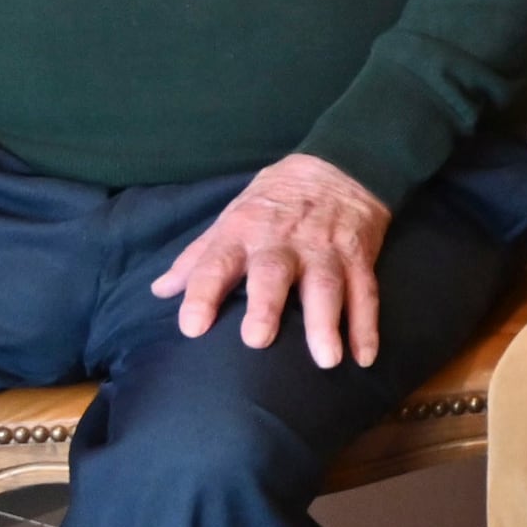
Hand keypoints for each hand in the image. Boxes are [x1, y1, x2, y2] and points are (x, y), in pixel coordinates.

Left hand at [155, 155, 395, 369]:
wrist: (338, 166)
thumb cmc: (273, 202)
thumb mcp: (230, 218)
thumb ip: (197, 258)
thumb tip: (159, 292)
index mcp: (243, 231)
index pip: (216, 262)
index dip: (202, 294)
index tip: (192, 328)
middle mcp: (283, 241)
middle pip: (274, 272)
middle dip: (266, 305)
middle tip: (258, 340)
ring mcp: (325, 249)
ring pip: (326, 284)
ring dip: (326, 323)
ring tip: (327, 360)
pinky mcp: (359, 256)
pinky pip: (366, 292)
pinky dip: (367, 326)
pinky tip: (365, 357)